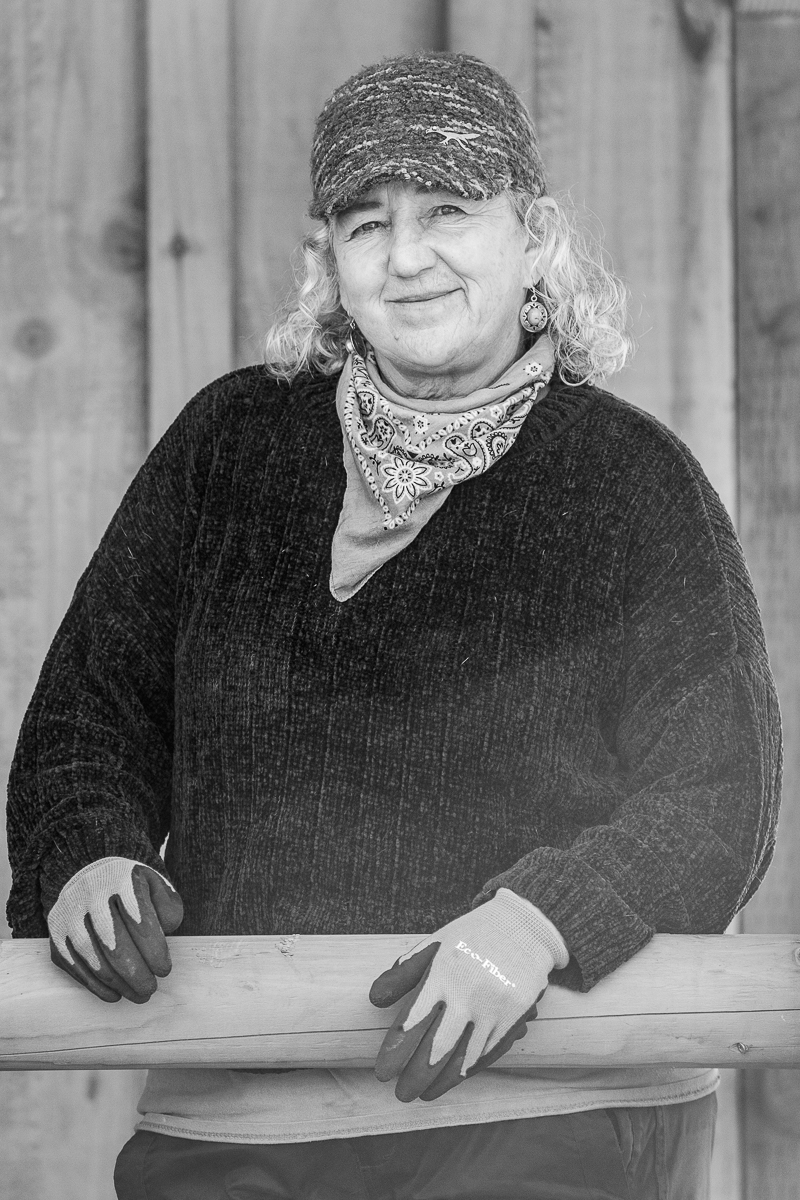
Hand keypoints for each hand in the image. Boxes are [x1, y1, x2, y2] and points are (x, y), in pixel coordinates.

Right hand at [46, 857, 183, 1002]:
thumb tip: (166, 931)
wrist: (90, 877)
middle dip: (136, 974)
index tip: (164, 970)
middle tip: (151, 989)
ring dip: (118, 983)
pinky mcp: (57, 934)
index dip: (154, 951)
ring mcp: (69, 914)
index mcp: (121, 878)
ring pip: (93, 958)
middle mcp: (91, 894)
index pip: (140, 921)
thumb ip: (167, 908)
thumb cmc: (130, 889)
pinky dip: (95, 985)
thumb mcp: (155, 887)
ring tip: (138, 995)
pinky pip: (74, 966)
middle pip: (114, 943)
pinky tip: (115, 994)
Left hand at [369, 888, 567, 1101]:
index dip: (395, 1051)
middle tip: (400, 1094)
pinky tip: (453, 1080)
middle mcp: (468, 992)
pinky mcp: (514, 1017)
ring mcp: (494, 1007)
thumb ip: (403, 973)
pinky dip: (468, 1071)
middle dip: (415, 1076)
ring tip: (423, 1094)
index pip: (412, 1021)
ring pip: (463, 1058)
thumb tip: (374, 1000)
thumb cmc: (471, 936)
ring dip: (441, 1082)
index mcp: (442, 972)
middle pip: (436, 1048)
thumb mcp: (434, 945)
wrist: (524, 926)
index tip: (382, 1073)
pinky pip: (487, 1052)